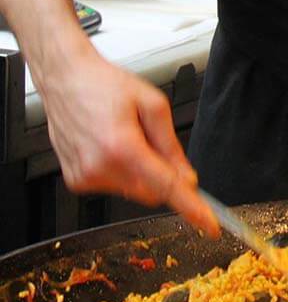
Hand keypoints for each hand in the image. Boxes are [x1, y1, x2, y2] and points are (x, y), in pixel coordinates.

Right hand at [40, 48, 218, 235]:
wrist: (64, 77)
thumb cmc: (103, 85)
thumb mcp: (152, 106)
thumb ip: (172, 146)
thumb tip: (187, 178)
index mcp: (123, 147)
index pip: (167, 188)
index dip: (192, 208)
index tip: (208, 224)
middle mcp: (101, 166)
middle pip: (153, 193)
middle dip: (160, 176)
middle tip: (149, 144)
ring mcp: (86, 176)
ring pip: (134, 192)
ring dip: (138, 172)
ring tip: (122, 138)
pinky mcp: (77, 181)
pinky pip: (113, 187)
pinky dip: (119, 172)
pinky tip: (107, 146)